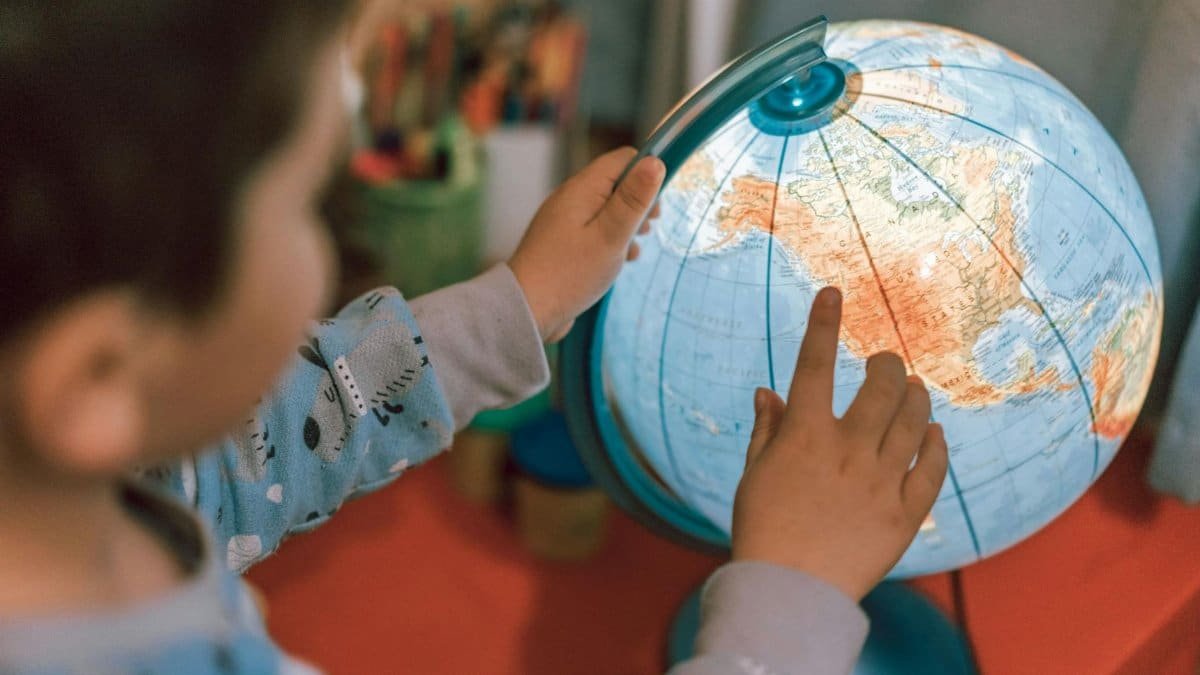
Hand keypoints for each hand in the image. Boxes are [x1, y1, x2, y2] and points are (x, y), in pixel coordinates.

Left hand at [509, 147, 664, 341]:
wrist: (527, 309)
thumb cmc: (571, 273)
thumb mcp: (611, 235)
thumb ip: (633, 199)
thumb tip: (656, 161)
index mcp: (581, 189)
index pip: (622, 159)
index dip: (646, 174)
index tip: (656, 206)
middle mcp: (570, 198)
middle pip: (615, 184)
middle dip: (638, 204)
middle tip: (648, 230)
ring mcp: (564, 221)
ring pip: (606, 210)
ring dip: (626, 226)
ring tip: (633, 250)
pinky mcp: (563, 243)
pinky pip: (594, 230)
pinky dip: (611, 241)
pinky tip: (618, 262)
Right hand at [731, 287, 948, 600]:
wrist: (791, 591)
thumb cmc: (763, 529)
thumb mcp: (755, 475)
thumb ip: (767, 429)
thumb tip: (769, 391)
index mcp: (804, 436)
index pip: (813, 364)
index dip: (822, 323)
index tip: (832, 292)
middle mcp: (847, 450)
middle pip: (882, 385)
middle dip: (887, 364)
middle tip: (886, 362)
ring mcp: (880, 481)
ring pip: (913, 419)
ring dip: (916, 396)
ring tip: (914, 389)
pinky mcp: (905, 513)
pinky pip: (932, 468)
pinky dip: (935, 444)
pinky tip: (933, 432)